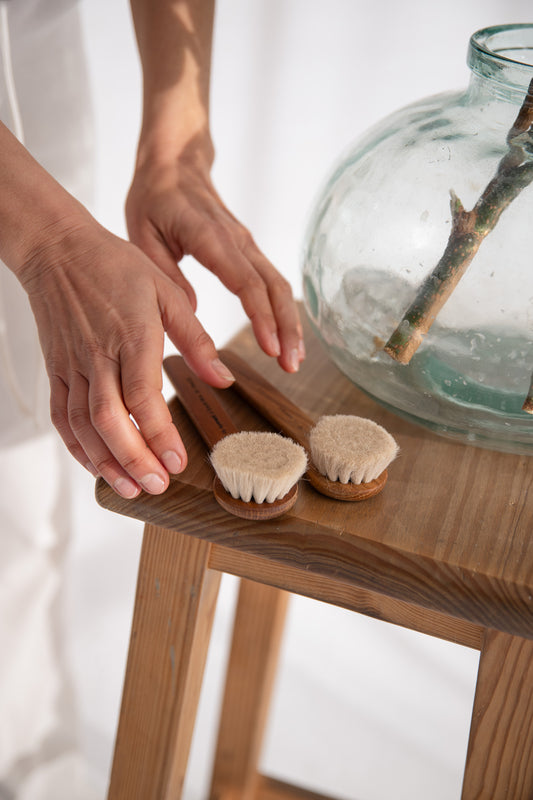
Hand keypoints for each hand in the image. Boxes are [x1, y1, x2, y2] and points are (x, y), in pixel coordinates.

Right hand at [18, 215, 234, 497]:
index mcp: (131, 335)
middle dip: (134, 459)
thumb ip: (196, 339)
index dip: (159, 434)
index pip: (142, 396)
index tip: (177, 461)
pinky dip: (77, 447)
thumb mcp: (167, 292)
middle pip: (110, 420)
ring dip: (107, 462)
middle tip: (157, 485)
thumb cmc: (115, 267)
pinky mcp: (58, 371)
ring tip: (132, 488)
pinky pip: (62, 417)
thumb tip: (222, 377)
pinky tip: (97, 466)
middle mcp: (98, 356)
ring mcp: (74, 366)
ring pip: (84, 426)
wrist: (58, 250)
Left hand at [126, 137, 305, 372]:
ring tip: (294, 360)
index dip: (260, 316)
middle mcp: (237, 240)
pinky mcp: (249, 249)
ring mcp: (247, 243)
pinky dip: (283, 311)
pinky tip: (285, 337)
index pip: (245, 281)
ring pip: (279, 285)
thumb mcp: (143, 234)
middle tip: (291, 365)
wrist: (175, 162)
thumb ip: (167, 274)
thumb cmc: (154, 197)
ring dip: (291, 323)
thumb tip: (192, 312)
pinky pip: (272, 281)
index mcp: (210, 237)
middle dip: (286, 327)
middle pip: (273, 287)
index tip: (269, 347)